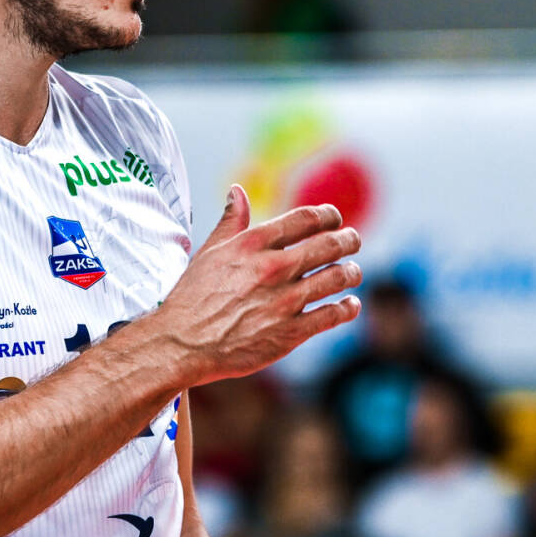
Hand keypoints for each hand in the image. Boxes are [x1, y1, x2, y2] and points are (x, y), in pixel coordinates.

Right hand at [156, 184, 361, 384]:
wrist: (182, 345)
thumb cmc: (192, 298)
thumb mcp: (209, 252)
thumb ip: (231, 221)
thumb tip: (237, 191)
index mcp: (254, 244)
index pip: (307, 218)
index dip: (328, 215)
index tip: (335, 219)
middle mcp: (274, 268)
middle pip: (330, 244)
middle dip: (349, 240)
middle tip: (353, 240)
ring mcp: (285, 301)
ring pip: (337, 277)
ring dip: (351, 272)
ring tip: (352, 271)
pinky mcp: (291, 332)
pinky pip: (333, 315)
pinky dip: (348, 307)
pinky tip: (350, 304)